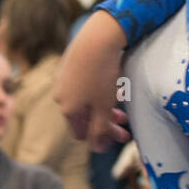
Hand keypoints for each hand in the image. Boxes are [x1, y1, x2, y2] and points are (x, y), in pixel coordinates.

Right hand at [53, 11, 131, 150]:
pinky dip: (101, 91)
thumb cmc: (102, 75)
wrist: (97, 38)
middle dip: (106, 124)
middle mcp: (61, 96)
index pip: (80, 133)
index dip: (99, 138)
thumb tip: (97, 150)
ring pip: (87, 100)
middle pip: (85, 117)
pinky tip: (116, 87)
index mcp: (68, 109)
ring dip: (106, 108)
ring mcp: (64, 80)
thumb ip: (100, 129)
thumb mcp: (104, 107)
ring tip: (124, 106)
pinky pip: (86, 85)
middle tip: (127, 128)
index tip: (118, 137)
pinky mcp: (71, 65)